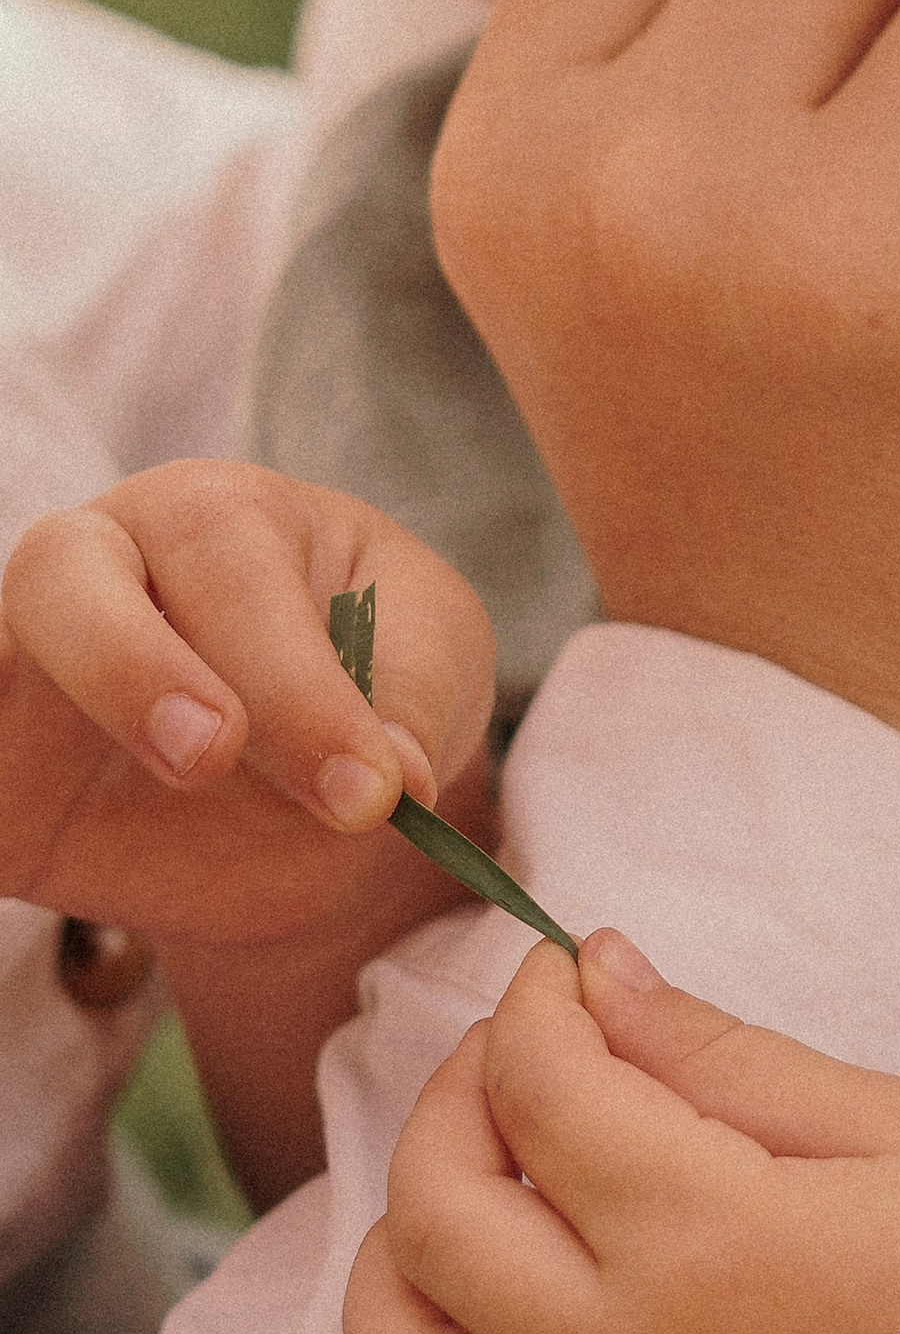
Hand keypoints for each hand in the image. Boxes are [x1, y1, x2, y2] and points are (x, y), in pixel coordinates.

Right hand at [0, 462, 492, 950]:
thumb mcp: (425, 666)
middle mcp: (99, 563)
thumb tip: (398, 775)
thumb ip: (410, 706)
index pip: (232, 571)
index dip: (298, 686)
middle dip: (134, 666)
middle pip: (64, 574)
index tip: (374, 790)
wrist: (316, 772)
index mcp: (217, 515)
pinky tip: (20, 818)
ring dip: (43, 702)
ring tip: (153, 784)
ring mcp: (26, 658)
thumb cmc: (375, 671)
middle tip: (216, 754)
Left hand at [347, 932, 899, 1333]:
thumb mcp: (886, 1123)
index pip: (539, 1085)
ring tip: (474, 1205)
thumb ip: (716, 1050)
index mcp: (709, 1238)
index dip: (531, 1004)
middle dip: (452, 1103)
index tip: (557, 977)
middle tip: (517, 1069)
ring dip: (398, 1259)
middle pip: (437, 1214)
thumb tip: (588, 970)